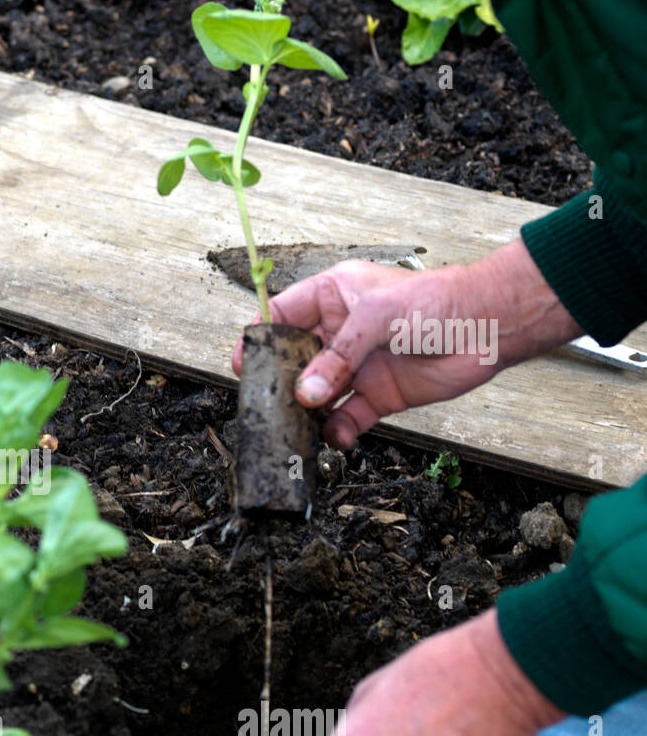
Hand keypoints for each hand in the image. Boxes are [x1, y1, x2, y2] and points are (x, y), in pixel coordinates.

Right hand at [230, 239, 583, 449]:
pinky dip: (338, 431)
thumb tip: (306, 393)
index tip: (246, 363)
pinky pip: (346, 418)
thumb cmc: (436, 302)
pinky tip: (336, 438)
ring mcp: (356, 366)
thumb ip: (338, 357)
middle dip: (280, 383)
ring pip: (316, 394)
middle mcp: (339, 333)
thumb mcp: (377, 318)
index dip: (260, 337)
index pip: (282, 315)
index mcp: (332, 297)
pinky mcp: (377, 395)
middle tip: (268, 404)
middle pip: (293, 360)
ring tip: (296, 428)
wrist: (489, 326)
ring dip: (306, 412)